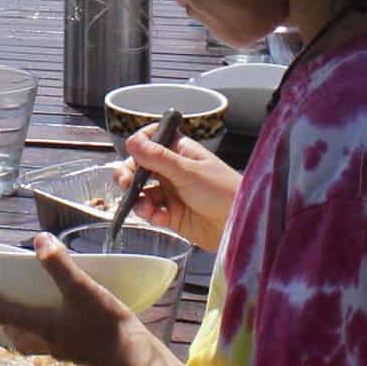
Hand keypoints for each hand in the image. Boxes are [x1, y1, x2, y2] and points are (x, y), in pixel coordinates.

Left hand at [0, 236, 145, 365]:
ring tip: (24, 308)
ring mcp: (64, 349)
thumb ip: (60, 266)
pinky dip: (45, 328)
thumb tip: (39, 240)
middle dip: (1, 316)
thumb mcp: (82, 289)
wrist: (134, 357)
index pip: (3, 311)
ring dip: (21, 326)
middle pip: (14, 332)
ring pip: (31, 339)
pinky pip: (51, 340)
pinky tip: (60, 316)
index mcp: (41, 326)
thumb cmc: (106, 324)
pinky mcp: (80, 351)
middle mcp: (48, 341)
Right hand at [118, 129, 236, 252]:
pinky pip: (151, 212)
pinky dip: (151, 215)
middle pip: (139, 168)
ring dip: (138, 199)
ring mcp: (171, 193)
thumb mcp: (188, 171)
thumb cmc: (223, 190)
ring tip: (146, 208)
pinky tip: (159, 218)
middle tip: (126, 183)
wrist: (240, 224)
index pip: (150, 141)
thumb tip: (132, 140)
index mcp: (179, 151)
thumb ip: (158, 158)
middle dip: (128, 175)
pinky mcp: (171, 215)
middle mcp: (172, 170)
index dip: (138, 146)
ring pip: (142, 192)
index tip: (133, 153)